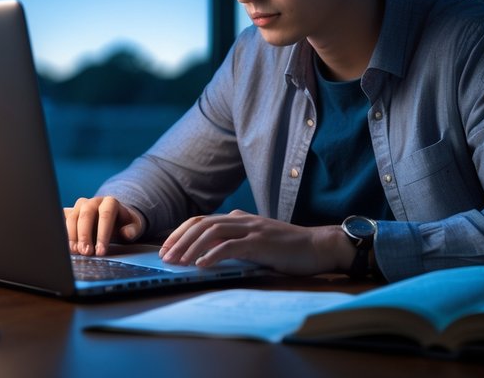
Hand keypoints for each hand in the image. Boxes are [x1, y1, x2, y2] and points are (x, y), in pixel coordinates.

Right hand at [63, 196, 144, 255]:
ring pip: (73, 217)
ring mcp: (80, 206)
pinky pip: (63, 220)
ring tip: (76, 251)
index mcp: (110, 202)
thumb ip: (133, 229)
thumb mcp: (134, 225)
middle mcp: (93, 202)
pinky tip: (64, 244)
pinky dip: (62, 232)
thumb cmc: (124, 223)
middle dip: (85, 235)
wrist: (114, 217)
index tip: (101, 251)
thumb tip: (126, 233)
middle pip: (86, 215)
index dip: (103, 234)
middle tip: (86, 252)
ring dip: (72, 236)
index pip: (106, 215)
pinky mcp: (71, 212)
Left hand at [159, 210, 355, 275]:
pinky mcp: (261, 243)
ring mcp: (252, 229)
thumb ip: (236, 240)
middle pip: (202, 223)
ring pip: (212, 232)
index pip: (201, 220)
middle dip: (179, 240)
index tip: (166, 248)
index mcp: (239, 218)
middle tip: (165, 257)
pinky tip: (202, 266)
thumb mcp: (257, 240)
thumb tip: (210, 252)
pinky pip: (231, 246)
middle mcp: (242, 219)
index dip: (180, 233)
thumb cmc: (288, 248)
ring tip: (178, 262)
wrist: (318, 246)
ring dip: (191, 248)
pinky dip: (213, 255)